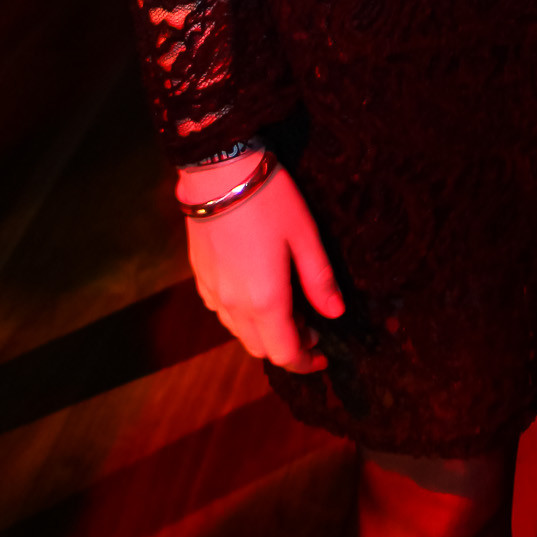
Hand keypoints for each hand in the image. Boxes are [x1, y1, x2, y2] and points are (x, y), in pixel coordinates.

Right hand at [177, 152, 345, 372]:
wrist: (218, 173)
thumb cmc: (270, 200)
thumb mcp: (305, 236)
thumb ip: (320, 279)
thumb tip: (336, 312)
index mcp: (265, 301)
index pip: (284, 354)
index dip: (305, 362)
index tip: (323, 355)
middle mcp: (234, 306)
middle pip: (260, 348)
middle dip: (286, 346)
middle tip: (310, 326)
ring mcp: (212, 293)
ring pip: (239, 333)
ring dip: (263, 332)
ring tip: (286, 309)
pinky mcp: (200, 278)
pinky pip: (222, 312)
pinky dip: (242, 316)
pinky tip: (256, 291)